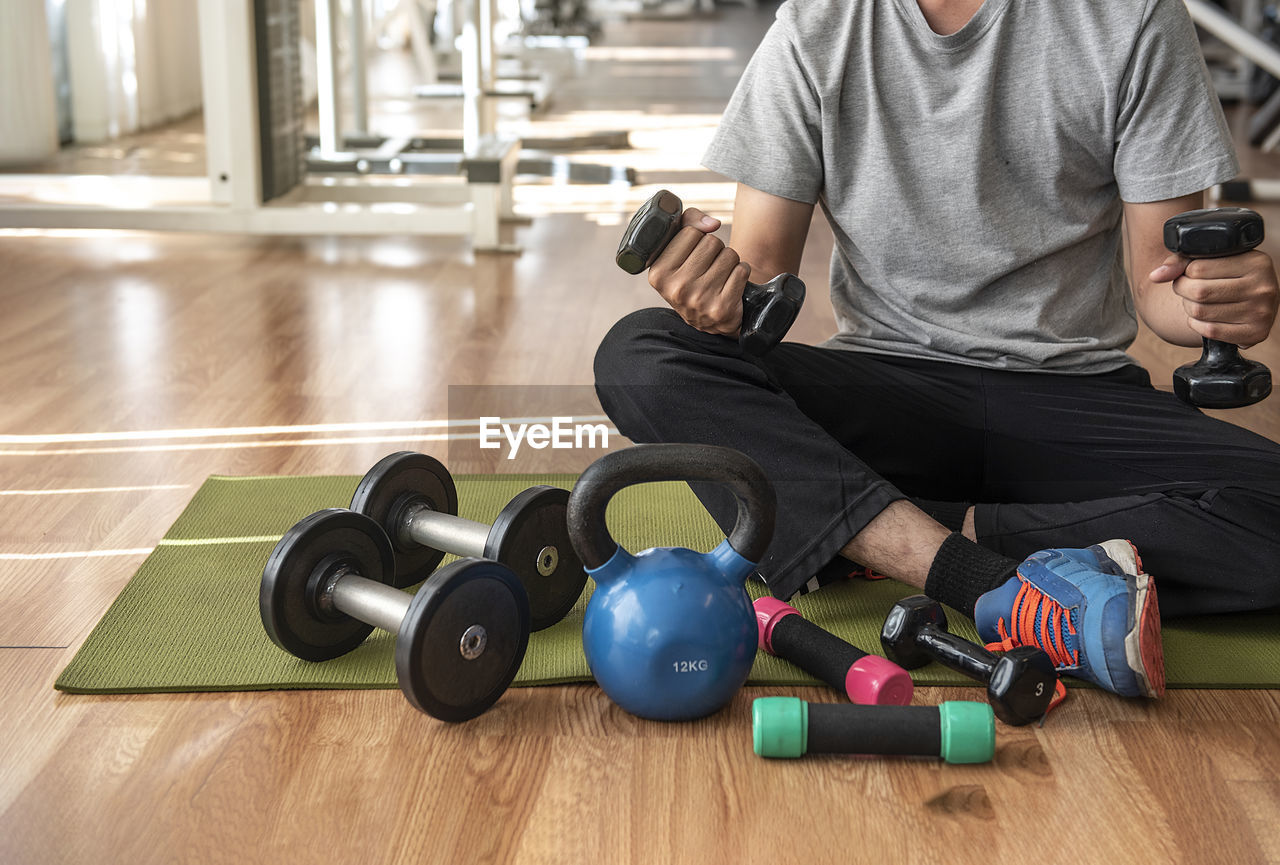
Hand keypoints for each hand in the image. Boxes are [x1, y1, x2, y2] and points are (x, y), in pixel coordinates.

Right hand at [648, 207, 751, 336]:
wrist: (708, 320)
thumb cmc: (692, 277)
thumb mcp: (678, 250)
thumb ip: (689, 222)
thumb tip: (713, 224)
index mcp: (658, 272)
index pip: (690, 232)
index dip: (696, 238)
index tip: (692, 254)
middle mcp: (676, 288)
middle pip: (711, 241)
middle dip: (715, 250)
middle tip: (708, 267)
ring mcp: (699, 300)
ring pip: (729, 254)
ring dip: (729, 261)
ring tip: (719, 276)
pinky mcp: (722, 308)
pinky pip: (742, 270)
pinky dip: (741, 273)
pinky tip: (730, 284)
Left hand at [1149, 249, 1279, 348]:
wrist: (1254, 300)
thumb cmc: (1229, 276)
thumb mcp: (1212, 261)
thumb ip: (1180, 263)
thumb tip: (1155, 276)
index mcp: (1256, 262)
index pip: (1198, 268)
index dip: (1184, 274)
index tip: (1187, 276)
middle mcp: (1263, 286)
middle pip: (1198, 292)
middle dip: (1183, 291)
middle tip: (1188, 291)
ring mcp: (1262, 312)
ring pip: (1201, 312)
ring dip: (1190, 309)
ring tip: (1198, 303)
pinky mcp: (1256, 333)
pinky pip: (1210, 332)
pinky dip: (1198, 325)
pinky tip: (1205, 318)